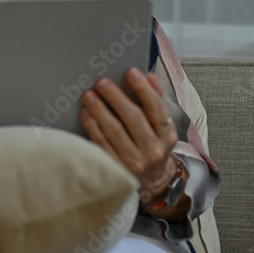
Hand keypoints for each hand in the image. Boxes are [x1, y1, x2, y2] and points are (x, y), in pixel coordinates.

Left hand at [79, 68, 181, 206]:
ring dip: (100, 110)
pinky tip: (86, 112)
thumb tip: (148, 76)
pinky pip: (101, 143)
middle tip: (102, 82)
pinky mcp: (116, 168)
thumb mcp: (161, 127)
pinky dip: (92, 126)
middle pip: (133, 119)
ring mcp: (134, 162)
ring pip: (114, 131)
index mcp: (167, 136)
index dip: (144, 90)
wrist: (151, 180)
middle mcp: (153, 150)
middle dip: (116, 98)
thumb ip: (155, 100)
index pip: (156, 109)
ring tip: (89, 95)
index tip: (131, 72)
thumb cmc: (152, 145)